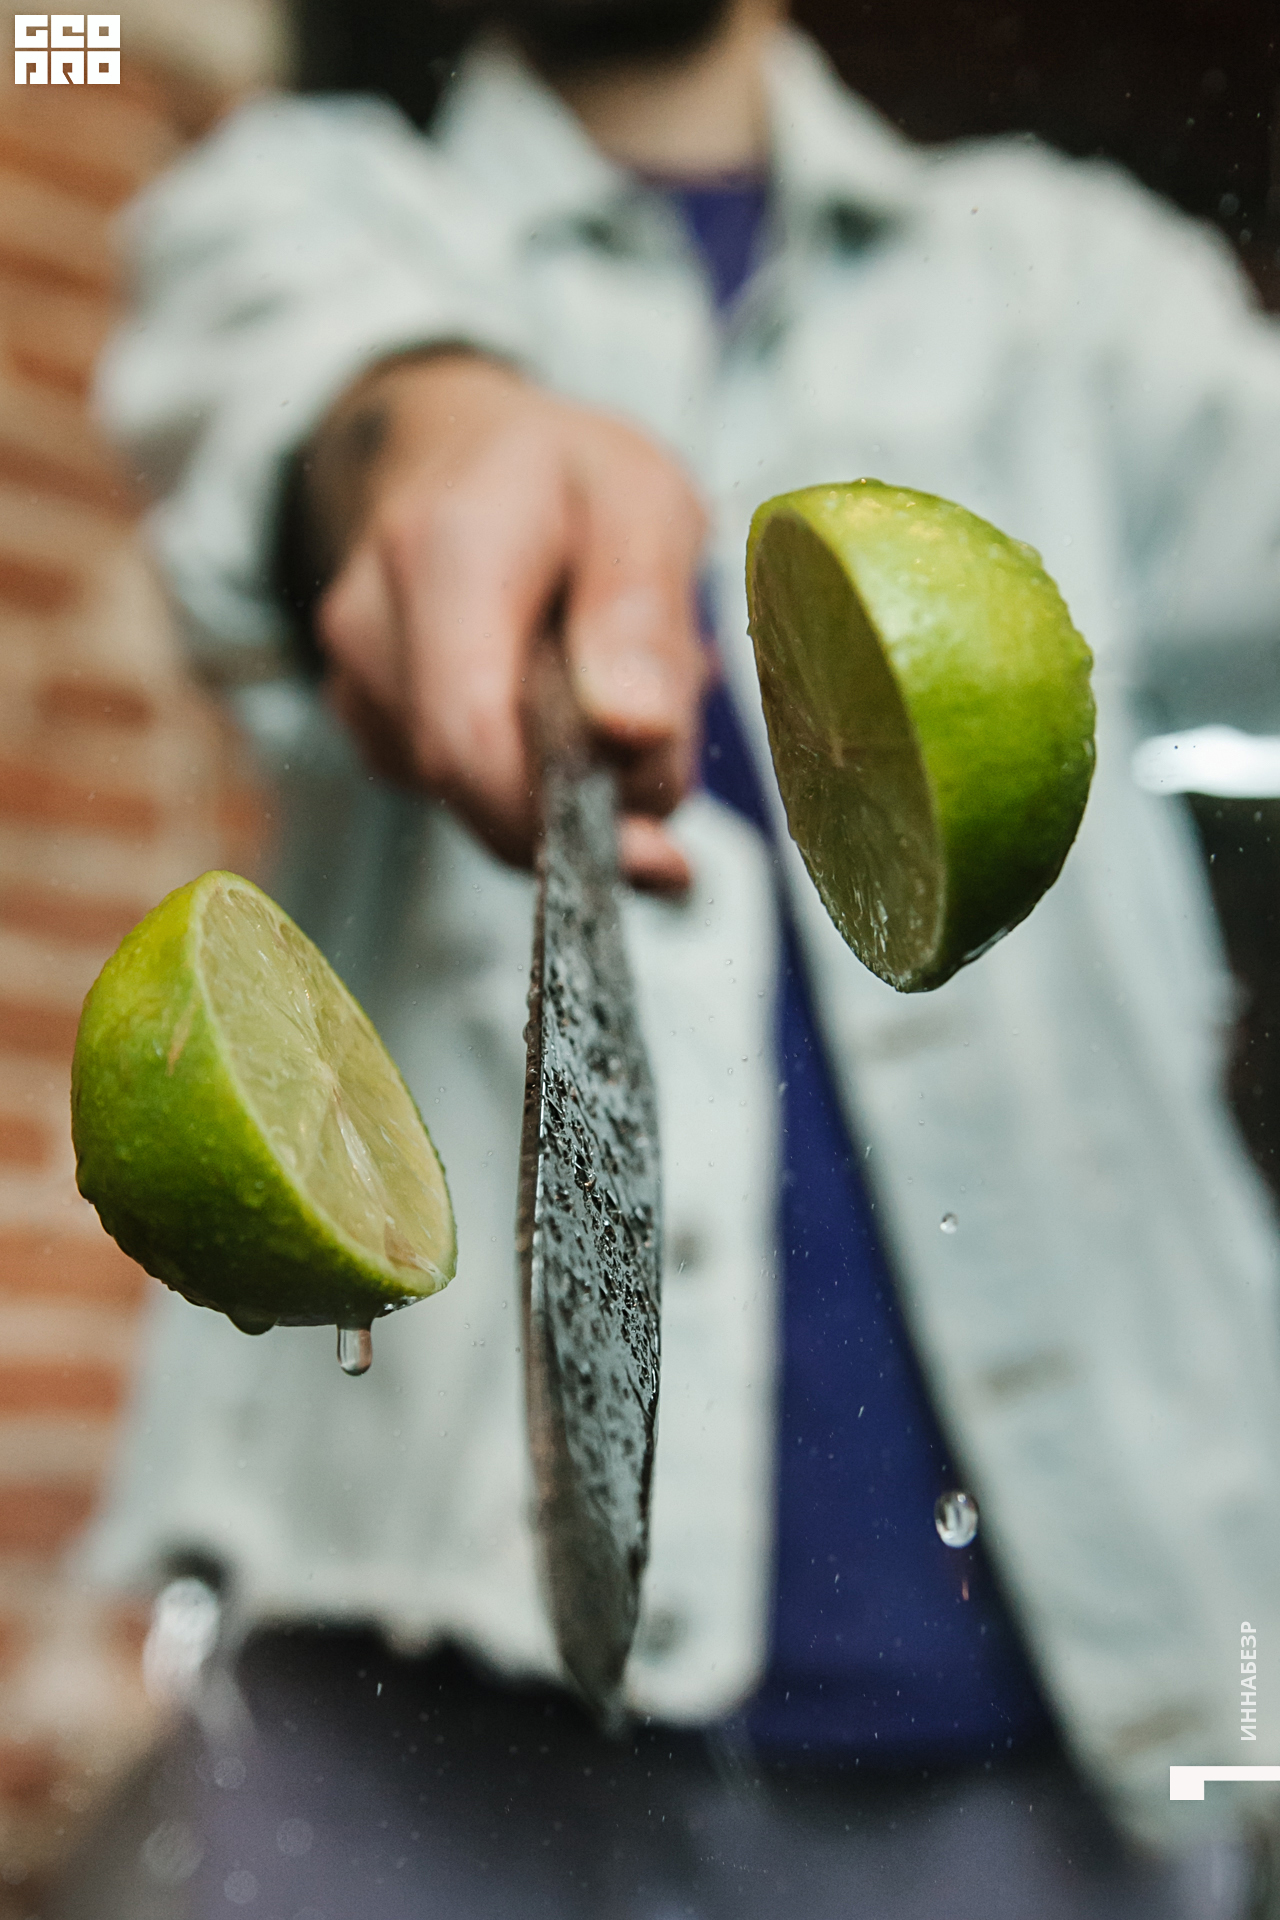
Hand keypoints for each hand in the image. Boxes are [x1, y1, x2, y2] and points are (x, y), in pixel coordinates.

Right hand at [309, 353, 707, 892]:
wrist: (463, 456)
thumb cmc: (561, 477)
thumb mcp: (643, 501)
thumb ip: (645, 613)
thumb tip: (637, 731)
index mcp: (440, 552)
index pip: (470, 740)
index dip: (560, 817)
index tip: (657, 842)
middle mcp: (370, 623)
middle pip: (472, 785)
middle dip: (580, 805)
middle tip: (663, 759)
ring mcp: (356, 682)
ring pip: (472, 800)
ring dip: (562, 786)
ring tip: (608, 698)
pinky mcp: (368, 724)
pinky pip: (461, 794)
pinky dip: (528, 779)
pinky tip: (555, 709)